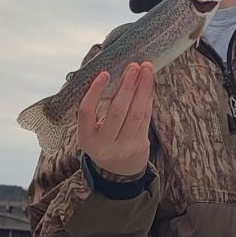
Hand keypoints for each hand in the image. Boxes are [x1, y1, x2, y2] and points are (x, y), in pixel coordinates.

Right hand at [77, 62, 153, 176]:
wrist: (119, 170)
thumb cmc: (102, 140)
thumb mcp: (91, 130)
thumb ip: (95, 108)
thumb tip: (109, 73)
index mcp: (86, 138)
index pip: (86, 112)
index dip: (94, 92)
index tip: (104, 73)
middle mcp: (104, 144)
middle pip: (117, 112)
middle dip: (126, 87)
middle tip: (133, 66)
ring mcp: (124, 147)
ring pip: (136, 114)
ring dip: (142, 89)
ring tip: (146, 69)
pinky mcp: (140, 145)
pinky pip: (145, 117)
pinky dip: (148, 98)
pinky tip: (149, 84)